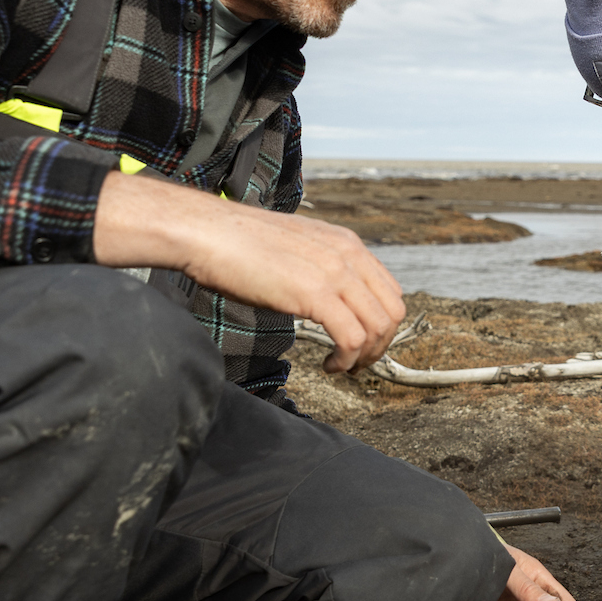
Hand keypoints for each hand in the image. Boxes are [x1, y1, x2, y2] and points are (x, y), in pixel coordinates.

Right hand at [93, 174, 404, 372]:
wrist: (209, 233)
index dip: (382, 325)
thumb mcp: (296, 248)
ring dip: (364, 357)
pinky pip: (351, 338)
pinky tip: (328, 366)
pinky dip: (346, 360)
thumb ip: (320, 265)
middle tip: (356, 363)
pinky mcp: (314, 293)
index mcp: (346, 243)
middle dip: (380, 346)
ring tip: (341, 367)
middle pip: (392, 313)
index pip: (390, 291)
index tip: (361, 343)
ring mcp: (333, 273)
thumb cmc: (240, 244)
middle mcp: (348, 255)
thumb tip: (327, 293)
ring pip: (377, 328)